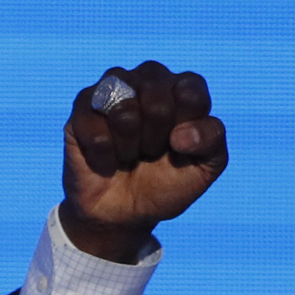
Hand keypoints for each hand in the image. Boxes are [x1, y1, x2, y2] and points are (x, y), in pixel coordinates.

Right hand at [58, 61, 224, 263]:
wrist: (123, 215)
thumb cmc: (166, 184)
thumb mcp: (205, 168)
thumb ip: (212, 141)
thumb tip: (181, 133)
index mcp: (181, 88)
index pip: (190, 91)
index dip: (187, 127)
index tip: (180, 147)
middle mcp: (146, 80)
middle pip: (156, 98)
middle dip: (155, 138)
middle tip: (150, 152)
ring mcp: (112, 89)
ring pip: (123, 109)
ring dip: (128, 146)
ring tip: (128, 154)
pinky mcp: (82, 107)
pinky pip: (95, 128)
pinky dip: (104, 156)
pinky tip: (106, 161)